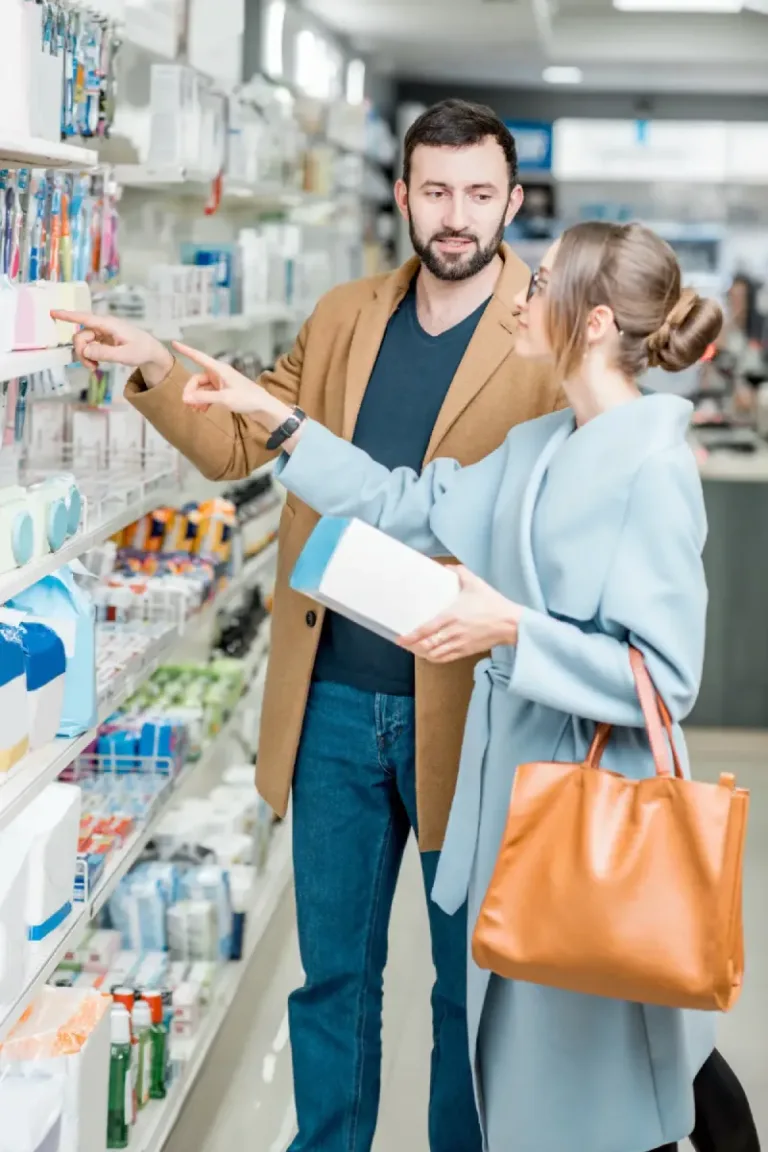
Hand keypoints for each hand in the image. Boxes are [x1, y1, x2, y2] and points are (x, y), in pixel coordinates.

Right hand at [51, 310, 172, 386]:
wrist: (150, 351)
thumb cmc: (141, 350)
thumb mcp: (125, 355)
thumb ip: (105, 353)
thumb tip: (85, 351)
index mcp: (109, 324)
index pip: (85, 318)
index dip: (68, 316)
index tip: (52, 312)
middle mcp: (102, 326)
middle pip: (80, 336)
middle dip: (81, 352)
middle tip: (91, 367)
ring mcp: (101, 332)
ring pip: (83, 343)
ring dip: (85, 356)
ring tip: (94, 367)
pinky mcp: (101, 339)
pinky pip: (88, 347)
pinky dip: (89, 356)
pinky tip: (96, 364)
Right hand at [173, 341, 287, 427]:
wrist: (264, 408)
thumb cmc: (247, 399)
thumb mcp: (224, 399)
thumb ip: (203, 398)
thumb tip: (185, 398)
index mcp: (219, 369)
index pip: (198, 357)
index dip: (186, 350)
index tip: (173, 343)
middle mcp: (219, 373)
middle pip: (197, 379)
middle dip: (191, 391)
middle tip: (188, 404)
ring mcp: (222, 383)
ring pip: (202, 388)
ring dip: (197, 398)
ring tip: (195, 410)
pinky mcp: (225, 392)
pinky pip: (209, 394)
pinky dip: (204, 401)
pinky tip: (203, 410)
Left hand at [398, 566, 521, 663]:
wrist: (510, 623)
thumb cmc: (493, 603)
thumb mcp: (476, 584)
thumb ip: (460, 573)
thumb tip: (448, 566)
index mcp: (452, 616)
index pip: (427, 629)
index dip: (412, 636)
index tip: (401, 638)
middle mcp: (453, 632)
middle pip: (427, 644)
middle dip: (413, 646)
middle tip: (404, 644)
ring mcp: (459, 643)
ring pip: (435, 654)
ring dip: (422, 653)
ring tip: (414, 649)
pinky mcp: (466, 651)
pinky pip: (446, 658)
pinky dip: (435, 659)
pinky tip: (429, 655)